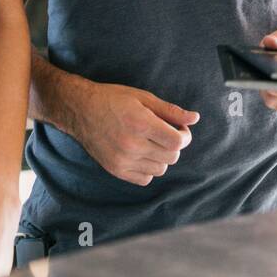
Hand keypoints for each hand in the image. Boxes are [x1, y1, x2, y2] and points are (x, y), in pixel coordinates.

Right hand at [72, 83, 197, 185]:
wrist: (80, 110)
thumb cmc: (113, 99)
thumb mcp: (143, 97)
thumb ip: (170, 110)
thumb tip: (195, 118)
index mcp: (141, 124)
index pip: (178, 142)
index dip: (184, 136)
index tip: (180, 129)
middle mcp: (132, 145)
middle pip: (172, 157)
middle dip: (174, 145)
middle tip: (166, 133)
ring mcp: (123, 160)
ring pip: (160, 169)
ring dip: (162, 157)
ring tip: (151, 142)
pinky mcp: (116, 170)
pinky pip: (145, 179)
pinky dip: (148, 168)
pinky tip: (142, 153)